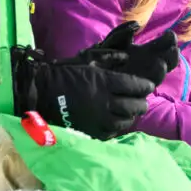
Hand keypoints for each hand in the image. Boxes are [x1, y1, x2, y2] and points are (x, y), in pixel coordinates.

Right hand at [12, 23, 177, 139]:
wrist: (43, 93)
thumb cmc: (66, 73)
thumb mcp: (88, 61)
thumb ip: (110, 59)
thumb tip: (127, 58)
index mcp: (106, 82)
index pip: (136, 86)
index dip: (145, 86)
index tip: (147, 86)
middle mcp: (106, 101)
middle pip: (135, 105)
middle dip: (141, 103)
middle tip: (141, 101)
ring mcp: (99, 119)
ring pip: (126, 121)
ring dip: (131, 116)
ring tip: (130, 112)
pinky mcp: (91, 131)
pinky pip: (112, 133)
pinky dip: (117, 128)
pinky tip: (116, 122)